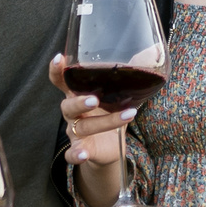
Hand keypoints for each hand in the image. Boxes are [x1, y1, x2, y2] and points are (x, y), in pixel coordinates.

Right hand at [52, 52, 134, 206]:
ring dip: (104, 122)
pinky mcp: (81, 149)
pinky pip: (72, 154)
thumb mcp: (119, 95)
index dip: (57, 70)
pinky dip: (76, 154)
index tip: (60, 57)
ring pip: (82, 127)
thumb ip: (128, 77)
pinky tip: (83, 154)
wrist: (109, 146)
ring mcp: (75, 132)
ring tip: (127, 116)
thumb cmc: (110, 113)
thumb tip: (148, 52)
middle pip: (68, 105)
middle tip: (94, 99)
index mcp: (79, 95)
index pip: (62, 81)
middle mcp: (74, 113)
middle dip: (80, 101)